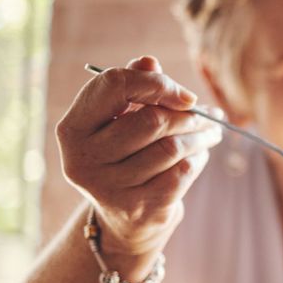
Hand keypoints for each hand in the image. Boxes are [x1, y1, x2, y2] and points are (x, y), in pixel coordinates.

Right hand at [56, 55, 221, 255]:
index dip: (157, 83)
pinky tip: (200, 155)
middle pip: (151, 120)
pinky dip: (198, 159)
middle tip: (206, 116)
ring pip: (171, 147)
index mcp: (72, 128)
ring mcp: (109, 188)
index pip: (114, 85)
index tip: (184, 95)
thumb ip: (133, 88)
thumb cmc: (124, 156)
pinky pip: (182, 172)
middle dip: (187, 115)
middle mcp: (83, 159)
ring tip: (210, 133)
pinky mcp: (139, 208)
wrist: (124, 221)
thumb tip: (149, 62)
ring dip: (200, 136)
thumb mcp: (119, 121)